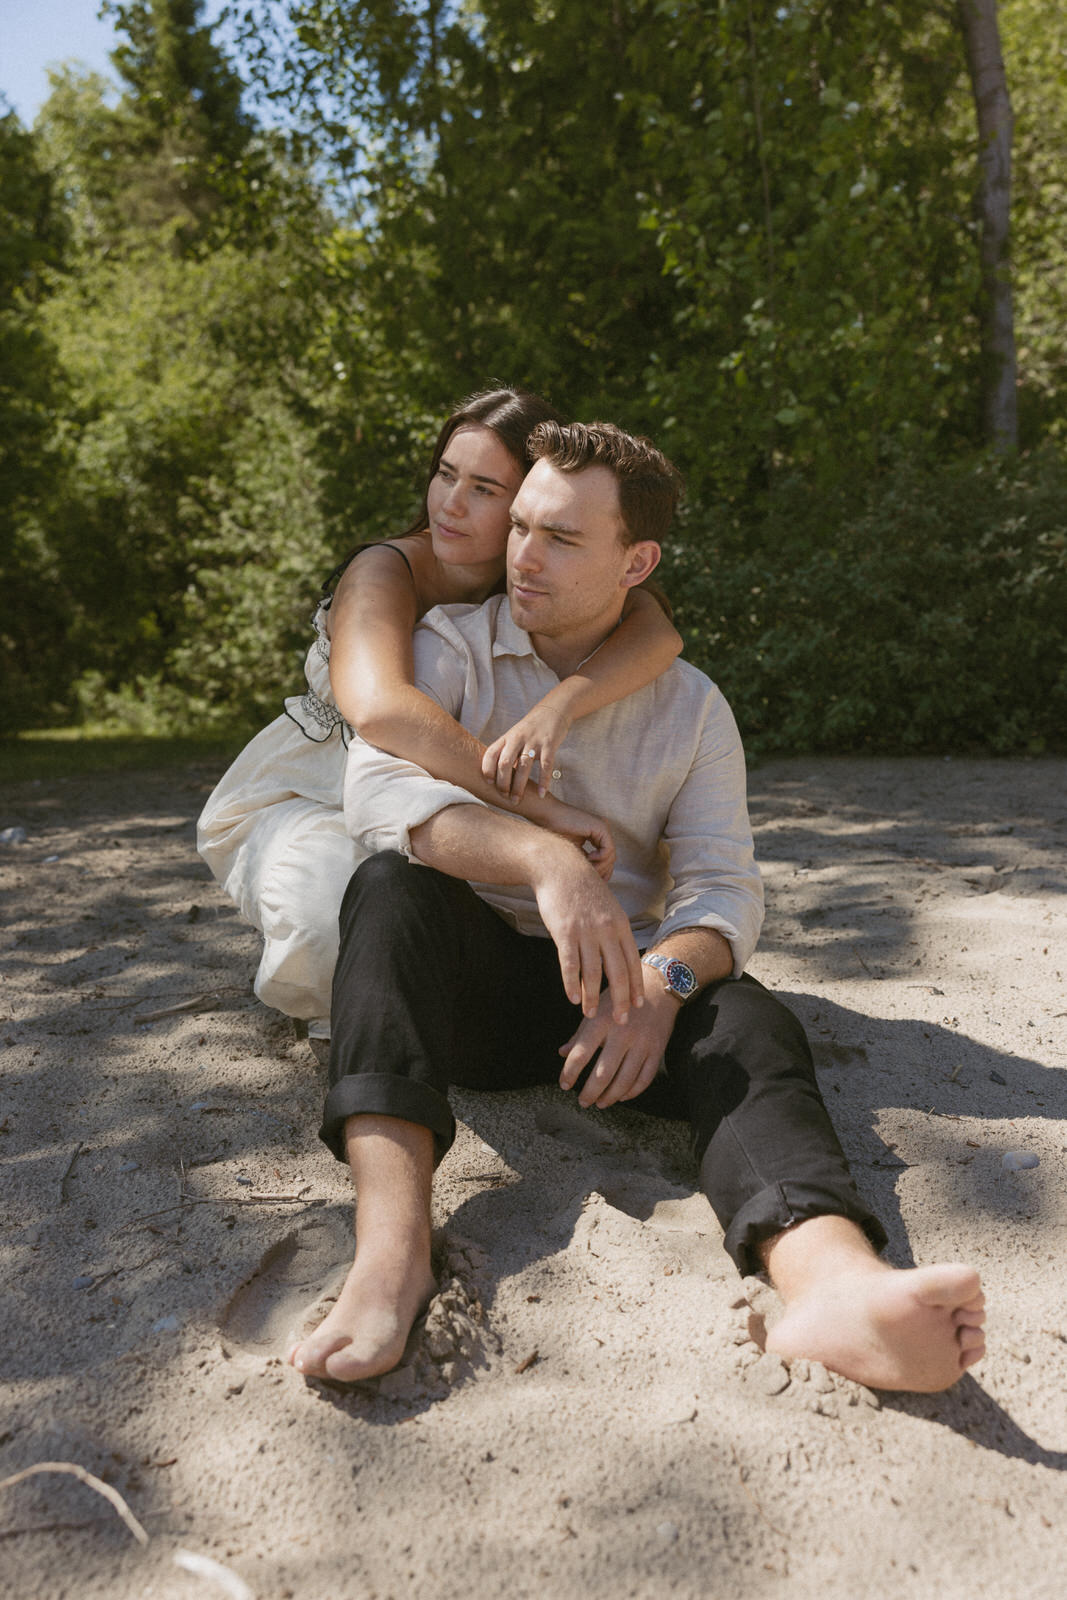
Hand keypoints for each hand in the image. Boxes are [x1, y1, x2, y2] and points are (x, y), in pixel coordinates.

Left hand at [481, 704, 571, 800]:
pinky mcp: (549, 744)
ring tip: (517, 800)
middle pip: (504, 763)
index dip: (487, 770)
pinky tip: (541, 794)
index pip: (490, 754)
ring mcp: (533, 742)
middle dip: (502, 783)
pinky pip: (546, 766)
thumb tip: (494, 777)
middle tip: (504, 797)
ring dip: (519, 787)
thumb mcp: (513, 737)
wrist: (552, 710)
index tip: (488, 784)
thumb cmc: (530, 729)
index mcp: (506, 738)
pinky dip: (543, 781)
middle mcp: (517, 739)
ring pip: (523, 767)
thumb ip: (505, 753)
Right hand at [531, 845, 642, 1022]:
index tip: (638, 1006)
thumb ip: (614, 931)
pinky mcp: (565, 932)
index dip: (636, 986)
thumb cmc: (583, 890)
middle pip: (618, 973)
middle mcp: (607, 930)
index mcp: (620, 924)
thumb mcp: (607, 907)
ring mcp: (586, 931)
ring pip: (593, 973)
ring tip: (590, 1014)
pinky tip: (573, 998)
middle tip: (621, 1021)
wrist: (560, 867)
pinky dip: (572, 984)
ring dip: (593, 997)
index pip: (632, 962)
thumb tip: (619, 956)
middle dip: (621, 1000)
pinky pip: (570, 964)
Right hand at [537, 794, 614, 879]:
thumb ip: (585, 861)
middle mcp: (603, 831)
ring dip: (601, 866)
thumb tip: (595, 879)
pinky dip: (600, 857)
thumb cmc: (554, 834)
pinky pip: (608, 849)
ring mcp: (603, 828)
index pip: (607, 857)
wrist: (547, 816)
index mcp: (597, 836)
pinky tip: (589, 858)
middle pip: (611, 858)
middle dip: (603, 871)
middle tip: (593, 879)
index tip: (595, 882)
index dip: (603, 872)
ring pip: (611, 855)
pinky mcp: (601, 827)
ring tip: (589, 869)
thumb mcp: (574, 852)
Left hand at [559, 984, 678, 1108]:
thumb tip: (562, 1053)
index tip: (564, 1084)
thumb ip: (580, 1033)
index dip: (569, 1073)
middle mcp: (622, 1034)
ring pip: (625, 1080)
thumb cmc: (620, 998)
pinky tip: (622, 1096)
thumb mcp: (597, 1009)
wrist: (658, 986)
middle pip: (603, 1073)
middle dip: (590, 1092)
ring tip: (600, 1103)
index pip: (581, 1053)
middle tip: (582, 1102)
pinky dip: (632, 1092)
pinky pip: (644, 1079)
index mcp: (602, 1022)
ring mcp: (642, 1044)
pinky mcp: (657, 1050)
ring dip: (610, 1097)